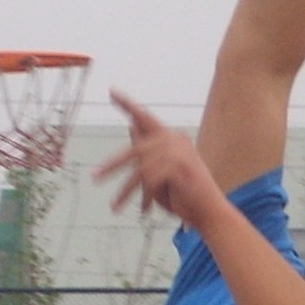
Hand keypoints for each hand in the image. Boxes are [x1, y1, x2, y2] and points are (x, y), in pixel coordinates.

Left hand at [94, 92, 228, 229]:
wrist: (209, 213)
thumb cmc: (183, 195)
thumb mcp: (158, 173)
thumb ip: (146, 151)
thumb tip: (131, 126)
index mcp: (172, 137)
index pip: (145, 117)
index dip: (127, 104)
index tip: (111, 91)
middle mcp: (176, 139)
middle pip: (135, 149)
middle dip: (113, 165)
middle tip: (95, 177)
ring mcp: (179, 151)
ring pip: (140, 170)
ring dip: (126, 192)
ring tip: (114, 207)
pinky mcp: (180, 166)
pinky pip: (150, 180)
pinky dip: (145, 197)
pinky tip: (145, 210)